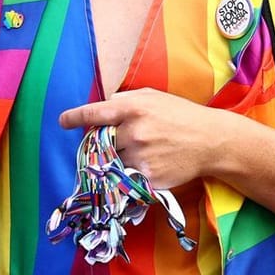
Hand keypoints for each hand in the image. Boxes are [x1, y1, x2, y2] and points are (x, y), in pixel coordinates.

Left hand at [60, 89, 237, 188]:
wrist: (211, 141)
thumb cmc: (182, 115)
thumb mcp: (154, 97)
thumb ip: (126, 99)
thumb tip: (104, 104)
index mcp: (132, 108)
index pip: (93, 114)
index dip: (74, 117)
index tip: (63, 121)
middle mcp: (133, 132)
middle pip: (99, 142)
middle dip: (103, 143)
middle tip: (117, 141)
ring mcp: (140, 156)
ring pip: (112, 162)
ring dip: (118, 159)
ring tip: (141, 152)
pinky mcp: (147, 177)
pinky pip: (127, 177)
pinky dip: (132, 172)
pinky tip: (150, 162)